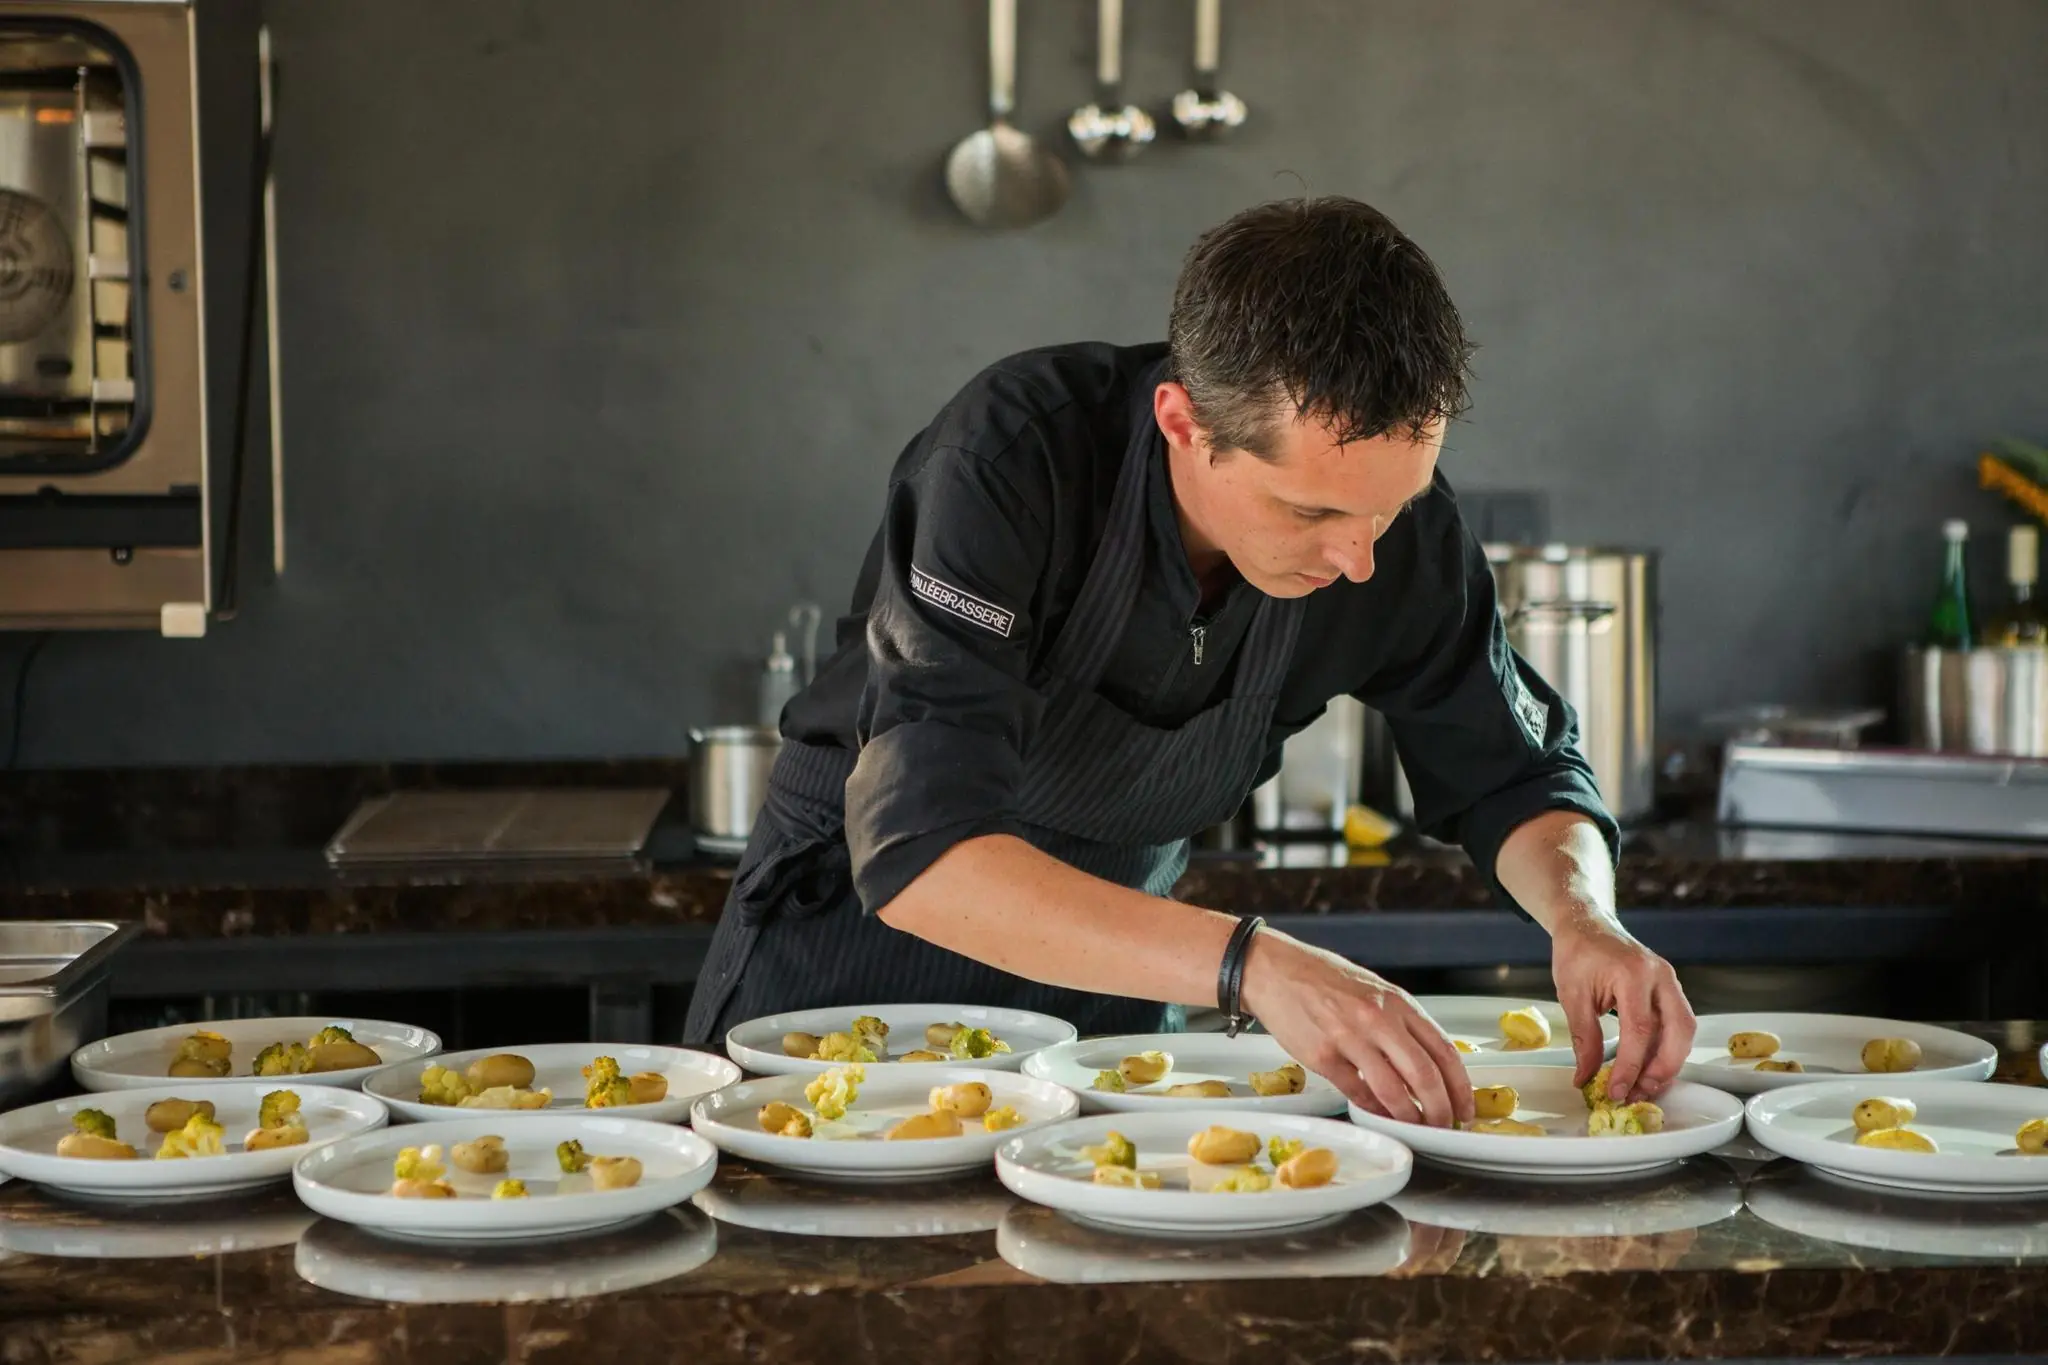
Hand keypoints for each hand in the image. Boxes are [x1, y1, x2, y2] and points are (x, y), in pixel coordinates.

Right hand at [1240, 931, 1473, 1127]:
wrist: (1274, 970)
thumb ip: (1399, 1024)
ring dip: (1409, 1116)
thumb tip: (1427, 1064)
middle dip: (1440, 1110)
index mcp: (1396, 1002)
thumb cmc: (1322, 979)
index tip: (1464, 1107)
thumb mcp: (1373, 991)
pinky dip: (1373, 1109)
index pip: (1444, 1050)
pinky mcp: (1322, 1056)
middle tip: (1444, 1125)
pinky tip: (1380, 1114)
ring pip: (1393, 1091)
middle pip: (1424, 1076)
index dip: (1460, 1087)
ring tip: (1415, 1126)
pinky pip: (1357, 1092)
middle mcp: (1377, 1019)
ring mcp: (1349, 1038)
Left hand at [1550, 917, 1695, 1102]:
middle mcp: (1660, 977)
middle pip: (1678, 1032)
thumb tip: (1586, 1078)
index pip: (1640, 1030)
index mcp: (1634, 974)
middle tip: (1640, 1093)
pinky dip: (1665, 1048)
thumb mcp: (1572, 996)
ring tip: (1644, 1086)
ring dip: (1668, 1062)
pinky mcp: (1669, 989)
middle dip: (1663, 1068)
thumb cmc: (1577, 954)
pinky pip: (1675, 1024)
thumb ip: (1583, 1038)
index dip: (1631, 1066)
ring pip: (1684, 1030)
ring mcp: (1669, 981)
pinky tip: (1648, 1067)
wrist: (1586, 924)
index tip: (1617, 1089)